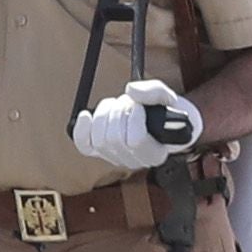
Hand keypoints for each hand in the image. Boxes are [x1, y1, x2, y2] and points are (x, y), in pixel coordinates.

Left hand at [70, 79, 201, 171]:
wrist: (161, 120)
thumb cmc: (167, 112)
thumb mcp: (169, 98)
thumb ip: (155, 92)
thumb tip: (130, 90)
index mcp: (155, 154)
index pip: (135, 141)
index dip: (134, 118)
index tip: (139, 106)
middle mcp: (134, 161)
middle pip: (113, 138)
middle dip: (118, 112)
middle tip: (129, 102)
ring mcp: (115, 157)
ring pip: (98, 139)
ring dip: (105, 113)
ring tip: (118, 105)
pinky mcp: (100, 151)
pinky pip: (84, 145)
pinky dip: (82, 129)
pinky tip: (85, 115)